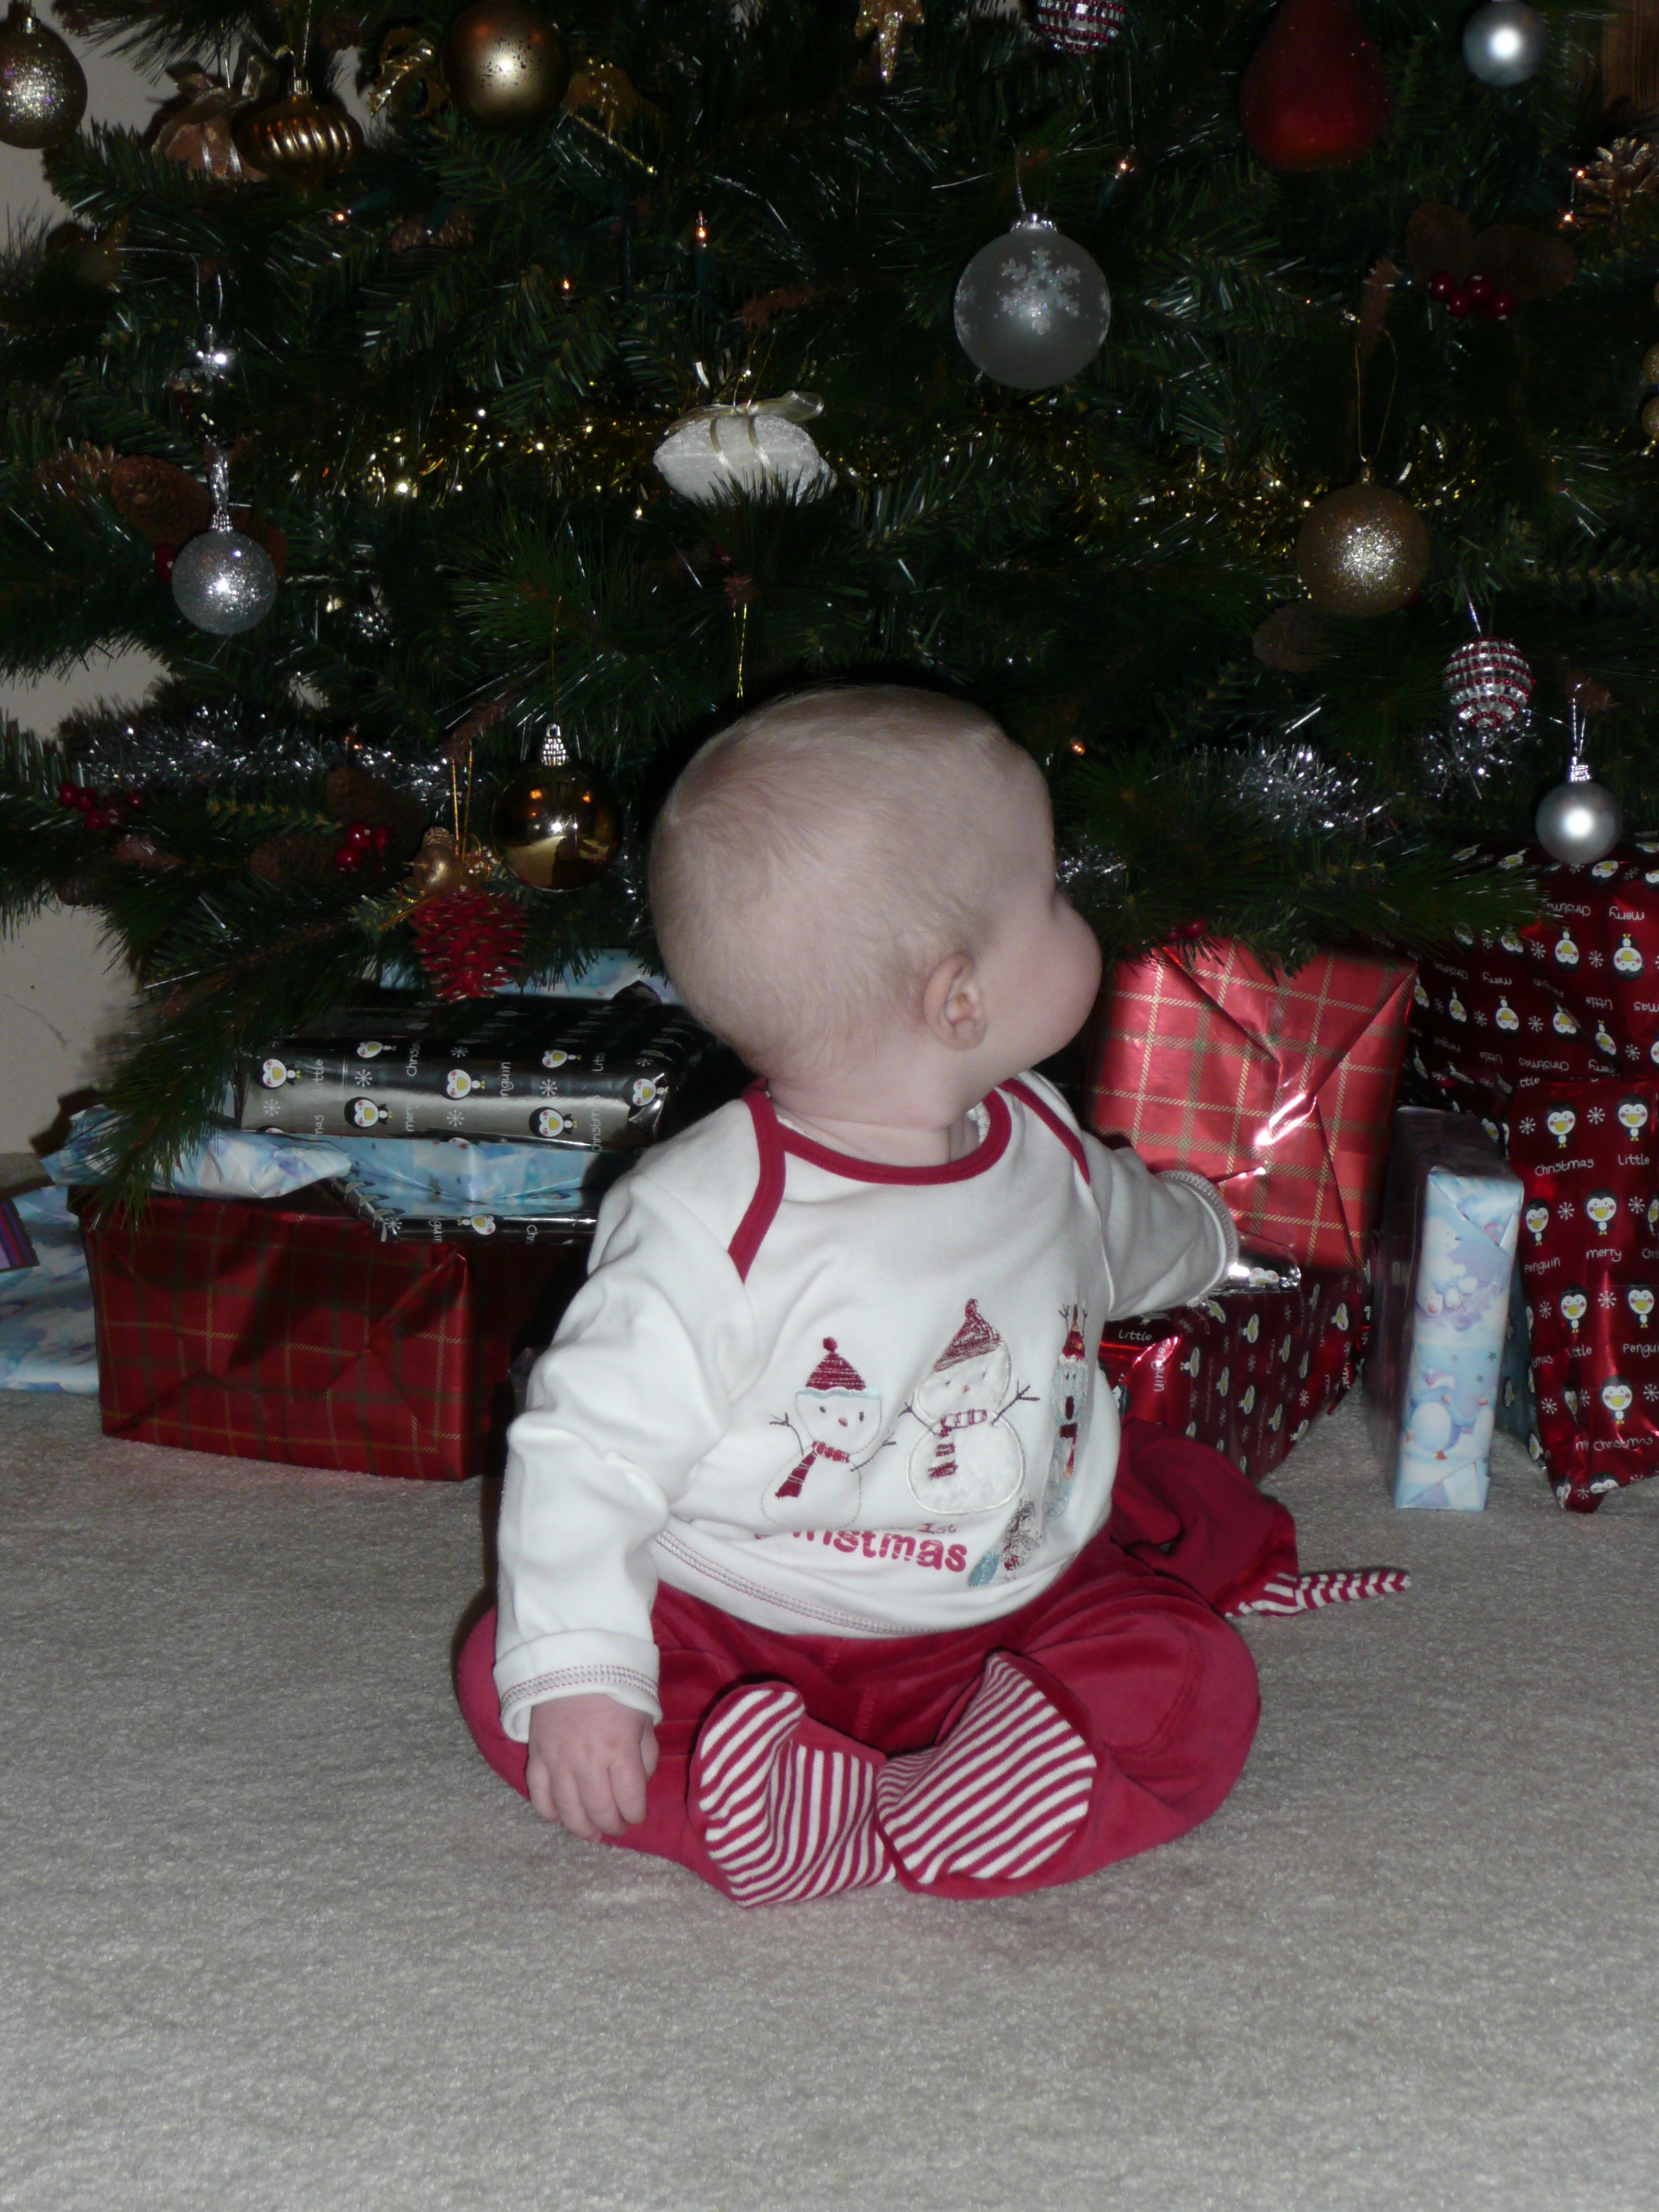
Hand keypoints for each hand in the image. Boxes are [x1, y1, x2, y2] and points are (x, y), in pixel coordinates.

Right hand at [525, 1693, 658, 1841]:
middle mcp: (588, 1761)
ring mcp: (558, 1761)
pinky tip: (560, 1818)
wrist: (573, 1658)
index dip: (637, 1815)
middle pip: (600, 1811)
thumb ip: (645, 1753)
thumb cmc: (616, 1684)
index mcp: (620, 1749)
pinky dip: (549, 1812)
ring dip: (582, 1829)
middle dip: (612, 1826)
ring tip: (592, 1834)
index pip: (630, 1801)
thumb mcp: (642, 1716)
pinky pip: (538, 1795)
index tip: (637, 1815)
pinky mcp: (536, 1755)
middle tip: (617, 1827)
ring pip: (568, 1811)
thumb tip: (638, 1786)